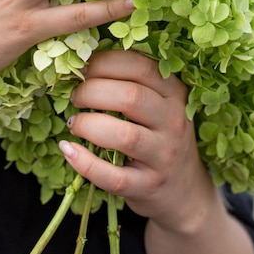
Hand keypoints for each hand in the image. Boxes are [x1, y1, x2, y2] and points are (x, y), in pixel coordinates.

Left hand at [61, 50, 213, 229]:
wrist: (184, 191)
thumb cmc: (159, 137)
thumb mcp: (158, 104)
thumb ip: (131, 83)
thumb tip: (82, 64)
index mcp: (174, 92)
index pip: (140, 66)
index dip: (105, 63)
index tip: (82, 68)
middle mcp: (174, 121)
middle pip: (130, 97)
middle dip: (92, 91)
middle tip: (74, 97)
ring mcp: (163, 156)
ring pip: (124, 135)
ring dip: (89, 125)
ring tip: (74, 123)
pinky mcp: (148, 186)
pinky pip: (114, 176)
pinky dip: (85, 163)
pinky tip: (68, 150)